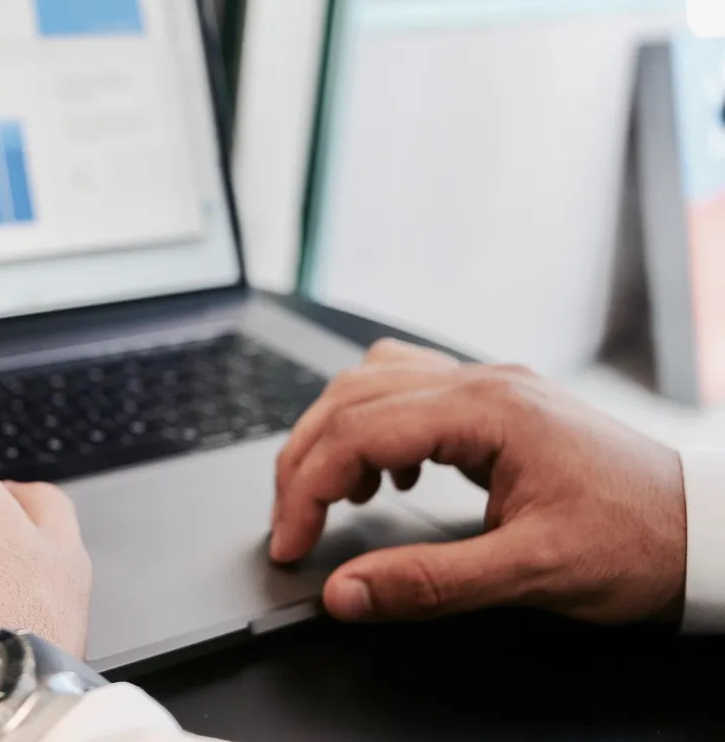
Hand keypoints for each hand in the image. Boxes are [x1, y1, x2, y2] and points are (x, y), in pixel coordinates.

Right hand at [271, 339, 685, 625]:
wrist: (706, 528)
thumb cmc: (636, 543)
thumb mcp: (532, 574)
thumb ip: (429, 582)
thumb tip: (345, 593)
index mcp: (488, 411)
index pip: (358, 430)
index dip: (307, 488)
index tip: (291, 543)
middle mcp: (482, 383)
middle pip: (351, 396)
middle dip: (305, 460)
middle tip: (293, 524)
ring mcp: (490, 386)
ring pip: (372, 382)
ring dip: (336, 434)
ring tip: (335, 496)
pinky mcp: (497, 403)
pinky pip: (407, 390)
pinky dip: (375, 428)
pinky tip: (390, 474)